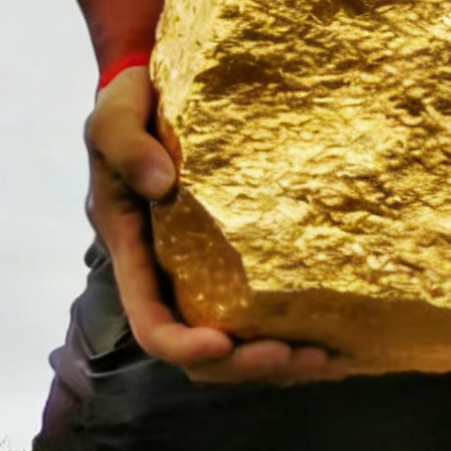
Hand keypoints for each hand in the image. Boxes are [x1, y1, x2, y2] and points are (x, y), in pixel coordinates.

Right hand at [84, 67, 341, 384]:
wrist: (157, 85)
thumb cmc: (132, 101)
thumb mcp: (114, 114)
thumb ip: (126, 144)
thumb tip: (162, 183)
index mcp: (134, 252)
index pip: (152, 323)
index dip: (183, 344)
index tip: (223, 343)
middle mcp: (168, 274)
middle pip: (200, 352)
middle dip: (246, 364)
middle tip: (300, 357)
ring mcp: (202, 270)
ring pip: (235, 342)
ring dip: (278, 361)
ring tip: (329, 356)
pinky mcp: (236, 257)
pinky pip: (261, 311)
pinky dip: (294, 332)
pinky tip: (337, 335)